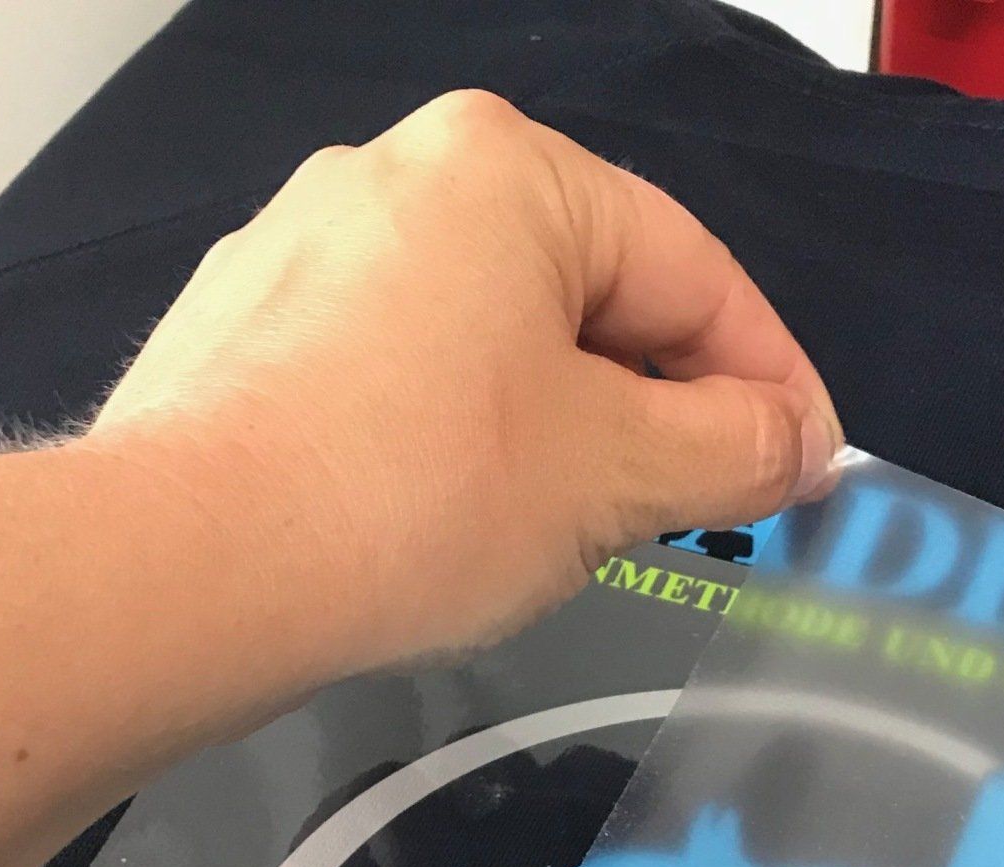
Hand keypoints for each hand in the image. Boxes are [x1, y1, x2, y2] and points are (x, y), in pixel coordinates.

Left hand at [90, 90, 842, 681]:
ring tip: (579, 528)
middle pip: (585, 294)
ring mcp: (304, 247)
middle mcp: (397, 172)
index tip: (813, 472)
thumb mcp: (614, 476)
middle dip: (659, 403)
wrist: (190, 561)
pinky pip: (394, 374)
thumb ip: (731, 450)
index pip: (691, 270)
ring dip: (557, 426)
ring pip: (486, 337)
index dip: (771, 380)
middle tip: (706, 508)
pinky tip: (452, 519)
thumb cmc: (424, 492)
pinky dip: (453, 437)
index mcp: (509, 169)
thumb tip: (797, 445)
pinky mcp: (242, 334)